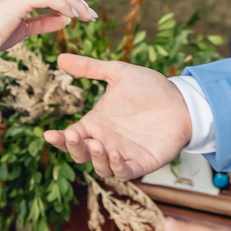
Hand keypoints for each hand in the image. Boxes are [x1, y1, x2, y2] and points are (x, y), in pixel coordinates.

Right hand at [0, 0, 94, 56]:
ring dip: (75, 3)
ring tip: (88, 17)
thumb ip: (43, 22)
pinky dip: (64, 5)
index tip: (84, 13)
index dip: (69, 0)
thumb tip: (65, 20)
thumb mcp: (23, 29)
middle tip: (92, 15)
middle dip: (77, 0)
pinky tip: (74, 16)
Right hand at [42, 55, 188, 179]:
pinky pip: (125, 173)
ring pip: (101, 167)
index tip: (49, 134)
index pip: (72, 136)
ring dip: (95, 159)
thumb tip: (59, 58)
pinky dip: (117, 168)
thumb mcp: (118, 73)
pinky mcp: (142, 163)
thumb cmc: (150, 87)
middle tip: (73, 135)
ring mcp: (123, 154)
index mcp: (96, 123)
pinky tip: (115, 154)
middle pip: (81, 154)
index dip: (59, 139)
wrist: (181, 100)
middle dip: (74, 148)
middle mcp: (106, 141)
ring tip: (97, 144)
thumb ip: (89, 68)